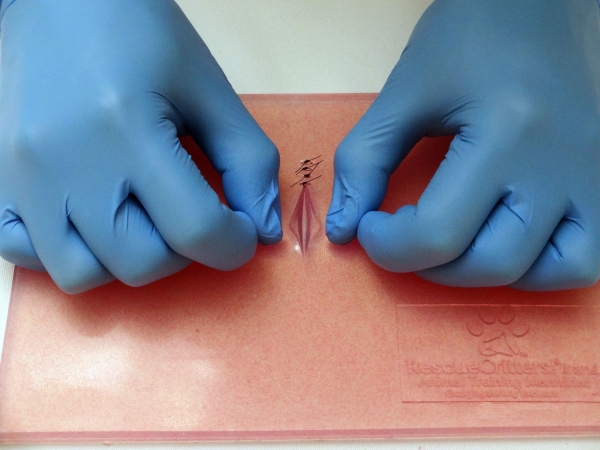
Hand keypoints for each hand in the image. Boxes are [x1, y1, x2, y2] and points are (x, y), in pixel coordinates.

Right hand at [0, 0, 281, 293]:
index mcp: (127, 130)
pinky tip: (92, 221)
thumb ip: (247, 161)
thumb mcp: (208, 89)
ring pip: (82, 275)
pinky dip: (70, 253)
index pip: (196, 230)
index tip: (240, 229)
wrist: (56, 1)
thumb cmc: (140, 35)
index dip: (234, 243)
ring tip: (144, 221)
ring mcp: (22, 179)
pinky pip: (24, 256)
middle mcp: (67, 164)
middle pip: (141, 263)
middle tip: (192, 216)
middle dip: (186, 253)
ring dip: (128, 260)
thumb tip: (265, 231)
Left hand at [326, 0, 599, 289]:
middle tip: (403, 236)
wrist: (536, 5)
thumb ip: (364, 162)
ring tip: (451, 244)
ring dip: (481, 273)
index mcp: (505, 132)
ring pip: (544, 273)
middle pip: (490, 263)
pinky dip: (538, 270)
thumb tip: (342, 230)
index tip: (370, 224)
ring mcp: (592, 176)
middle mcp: (559, 163)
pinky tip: (503, 244)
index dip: (389, 246)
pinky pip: (584, 260)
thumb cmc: (468, 38)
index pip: (438, 233)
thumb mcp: (404, 93)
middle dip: (427, 265)